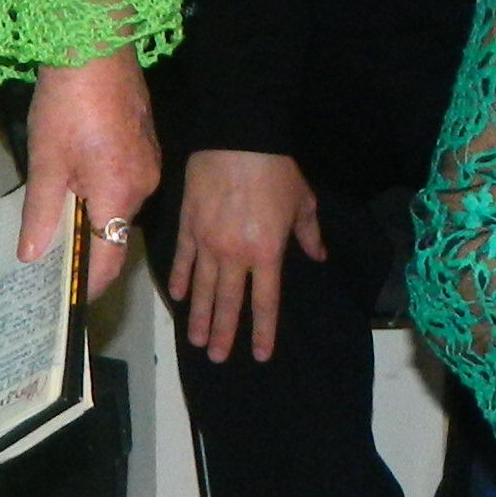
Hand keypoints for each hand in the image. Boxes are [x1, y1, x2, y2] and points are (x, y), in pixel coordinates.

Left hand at [22, 53, 157, 307]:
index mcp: (120, 194)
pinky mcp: (147, 142)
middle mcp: (144, 184)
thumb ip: (40, 213)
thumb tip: (30, 256)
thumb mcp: (45, 161)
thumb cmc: (67, 102)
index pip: (109, 257)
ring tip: (57, 213)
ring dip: (92, 213)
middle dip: (85, 246)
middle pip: (115, 231)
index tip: (68, 302)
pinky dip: (102, 189)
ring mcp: (149, 161)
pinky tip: (76, 176)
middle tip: (49, 257)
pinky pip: (126, 180)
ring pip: (119, 204)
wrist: (94, 42)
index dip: (88, 284)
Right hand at [172, 147, 321, 364]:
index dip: (262, 331)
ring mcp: (208, 242)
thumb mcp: (303, 201)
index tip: (259, 355)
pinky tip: (176, 295)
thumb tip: (318, 256)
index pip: (264, 302)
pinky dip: (179, 278)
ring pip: (202, 288)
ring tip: (196, 340)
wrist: (238, 138)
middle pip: (228, 303)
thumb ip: (308, 233)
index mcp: (267, 253)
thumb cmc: (276, 169)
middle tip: (217, 358)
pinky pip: (182, 258)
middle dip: (223, 333)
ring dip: (199, 316)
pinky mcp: (188, 225)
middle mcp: (236, 256)